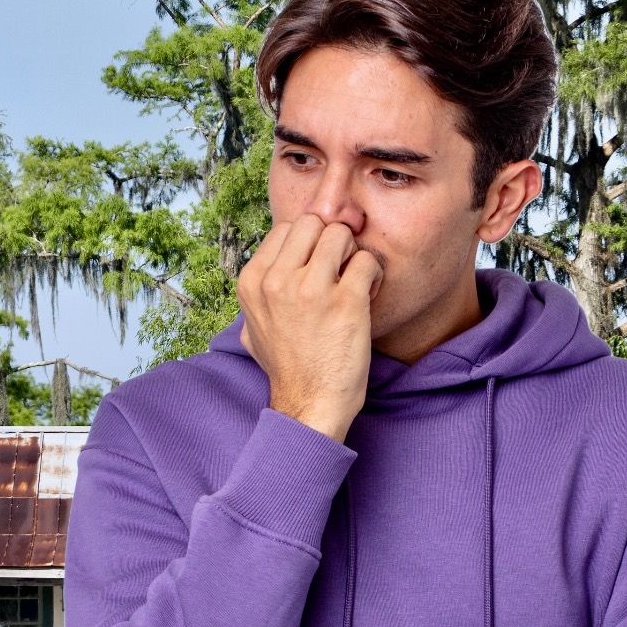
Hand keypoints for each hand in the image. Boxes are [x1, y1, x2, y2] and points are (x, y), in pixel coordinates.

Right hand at [237, 219, 380, 443]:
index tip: (317, 268)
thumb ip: (259, 292)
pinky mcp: (346, 302)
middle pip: (314, 223)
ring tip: (354, 282)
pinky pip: (367, 261)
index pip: (287, 228)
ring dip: (353, 255)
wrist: (309, 403)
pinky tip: (368, 296)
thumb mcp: (252, 326)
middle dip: (331, 241)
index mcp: (253, 281)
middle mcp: (277, 281)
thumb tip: (272, 266)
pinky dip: (374, 275)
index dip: (308, 243)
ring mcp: (311, 290)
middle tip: (339, 270)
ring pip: (341, 234)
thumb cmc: (286, 366)